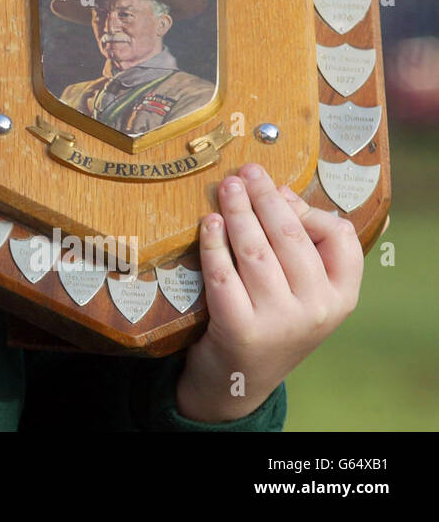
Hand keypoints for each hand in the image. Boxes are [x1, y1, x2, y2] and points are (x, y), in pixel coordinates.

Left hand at [175, 162, 363, 422]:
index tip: (279, 188)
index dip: (308, 209)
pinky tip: (209, 222)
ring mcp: (278, 320)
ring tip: (226, 188)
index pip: (340, 239)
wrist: (240, 379)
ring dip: (238, 212)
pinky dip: (214, 243)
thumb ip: (298, 245)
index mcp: (340, 296)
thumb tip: (278, 193)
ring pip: (255, 250)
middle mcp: (315, 309)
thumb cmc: (271, 320)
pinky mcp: (239, 327)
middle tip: (245, 172)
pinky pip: (223, 274)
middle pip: (290, 237)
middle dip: (265, 198)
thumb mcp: (300, 289)